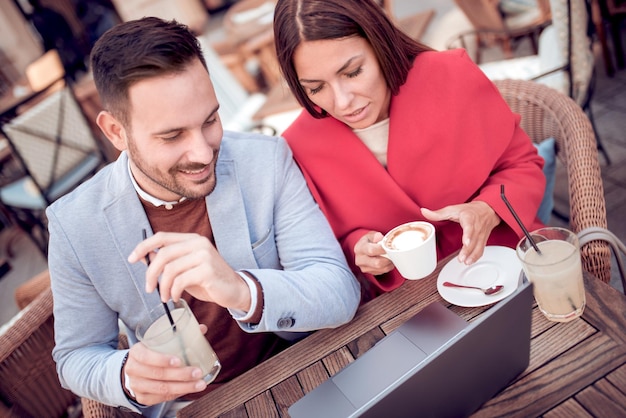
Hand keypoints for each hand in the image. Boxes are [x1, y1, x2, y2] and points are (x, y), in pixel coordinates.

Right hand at [122, 342, 206, 405]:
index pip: (146, 356)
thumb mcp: (159, 342)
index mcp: (136, 352)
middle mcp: (133, 369)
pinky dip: (177, 394)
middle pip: (157, 374)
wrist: (136, 369)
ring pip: (162, 389)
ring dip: (183, 387)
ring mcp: (136, 386)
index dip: (162, 360)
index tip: (179, 361)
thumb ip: (179, 335)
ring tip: (200, 384)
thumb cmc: (152, 352)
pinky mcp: (143, 398)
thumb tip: (202, 328)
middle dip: (180, 375)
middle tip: (198, 372)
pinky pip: (162, 398)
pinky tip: (189, 389)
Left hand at [127, 232, 250, 310]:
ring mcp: (204, 255)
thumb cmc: (208, 280)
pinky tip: (175, 297)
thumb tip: (144, 256)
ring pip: (170, 269)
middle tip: (149, 288)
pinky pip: (180, 281)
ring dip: (163, 286)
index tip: (131, 259)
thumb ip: (168, 261)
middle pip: (163, 254)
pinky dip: (173, 291)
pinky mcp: (208, 270)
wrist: (234, 290)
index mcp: (192, 239)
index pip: (161, 237)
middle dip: (151, 273)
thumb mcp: (185, 268)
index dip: (143, 246)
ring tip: (165, 297)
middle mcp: (198, 243)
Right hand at [354, 231, 393, 275]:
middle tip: (394, 253)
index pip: (372, 250)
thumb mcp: (371, 235)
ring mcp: (364, 268)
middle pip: (377, 263)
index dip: (382, 249)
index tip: (390, 247)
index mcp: (359, 248)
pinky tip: (388, 261)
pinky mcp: (370, 273)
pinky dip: (388, 267)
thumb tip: (381, 238)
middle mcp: (360, 260)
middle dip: (388, 258)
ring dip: (389, 263)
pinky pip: (382, 272)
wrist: (363, 250)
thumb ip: (376, 236)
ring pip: (382, 269)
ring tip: (392, 256)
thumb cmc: (369, 241)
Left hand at [421, 202, 499, 264]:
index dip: (468, 235)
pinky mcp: (483, 240)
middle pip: (474, 240)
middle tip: (461, 258)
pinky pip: (481, 249)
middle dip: (468, 250)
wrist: (487, 210)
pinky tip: (470, 261)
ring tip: (465, 262)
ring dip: (473, 255)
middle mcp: (476, 227)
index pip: (470, 227)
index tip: (465, 242)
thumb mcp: (452, 209)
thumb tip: (424, 212)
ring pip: (478, 246)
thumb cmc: (469, 210)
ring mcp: (481, 234)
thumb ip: (438, 213)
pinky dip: (476, 256)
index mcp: (469, 218)